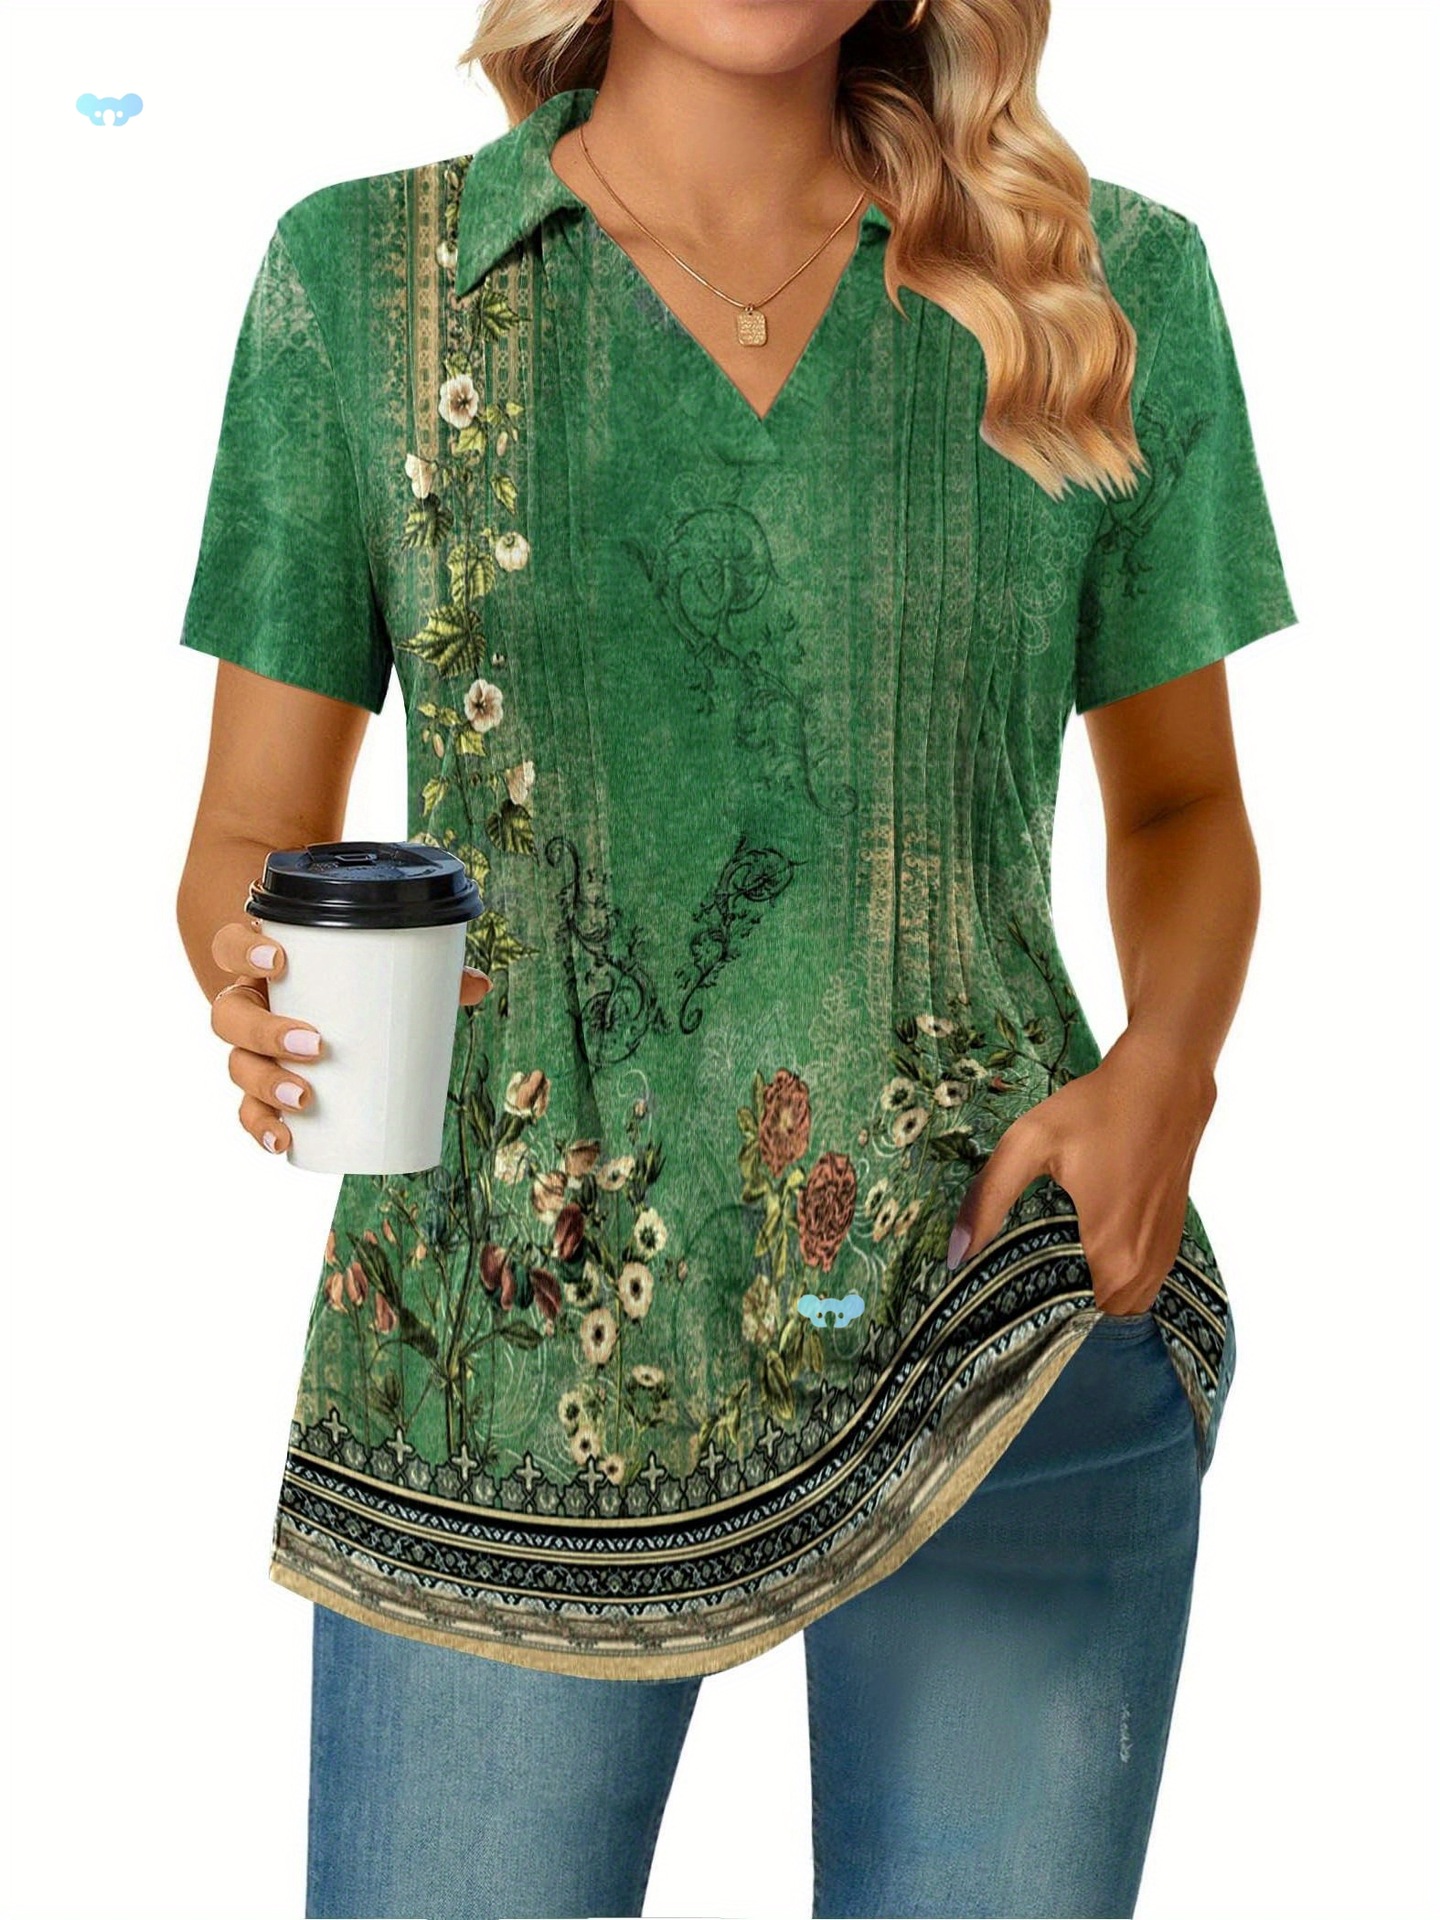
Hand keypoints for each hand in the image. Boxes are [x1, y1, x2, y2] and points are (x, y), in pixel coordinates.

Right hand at [208, 912, 492, 1155]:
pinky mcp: (261, 1087)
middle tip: (315, 1044)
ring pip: (237, 1066)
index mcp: (265, 965)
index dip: (244, 951)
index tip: (280, 961)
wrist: (322, 1005)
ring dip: (266, 1085)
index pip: (230, 947)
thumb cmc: (351, 980)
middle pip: (229, 1016)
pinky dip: (262, 1127)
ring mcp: (250, 1049)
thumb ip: (422, 969)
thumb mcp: (379, 968)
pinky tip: (284, 1142)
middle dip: (265, 1032)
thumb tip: (477, 985)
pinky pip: (249, 1110)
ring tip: (305, 1100)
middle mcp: (248, 1004)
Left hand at [943, 1027, 1216, 1314]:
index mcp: (1110, 1254)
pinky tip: (1075, 1263)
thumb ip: (987, 1200)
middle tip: (1011, 1300)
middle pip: (1090, 1321)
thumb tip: (955, 1256)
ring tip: (1040, 1284)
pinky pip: (1135, 1289)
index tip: (999, 1314)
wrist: (1164, 1081)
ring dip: (1083, 1303)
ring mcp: (1162, 1260)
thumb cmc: (1095, 1108)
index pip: (1066, 1322)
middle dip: (1053, 1315)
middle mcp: (1142, 1269)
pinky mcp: (1170, 1246)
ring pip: (1116, 1309)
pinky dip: (1107, 1286)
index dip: (1031, 1322)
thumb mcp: (1028, 1144)